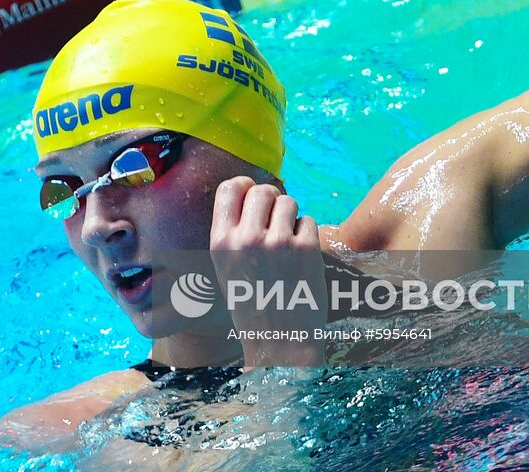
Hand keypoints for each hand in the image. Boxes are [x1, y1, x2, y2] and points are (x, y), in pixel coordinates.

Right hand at [209, 177, 327, 366]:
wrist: (279, 342)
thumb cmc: (252, 304)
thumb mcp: (227, 268)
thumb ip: (234, 232)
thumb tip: (250, 192)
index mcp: (221, 243)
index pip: (230, 188)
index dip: (245, 186)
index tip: (253, 194)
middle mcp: (246, 240)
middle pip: (263, 190)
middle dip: (272, 199)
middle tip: (277, 217)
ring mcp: (278, 244)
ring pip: (288, 202)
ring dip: (291, 216)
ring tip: (289, 240)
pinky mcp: (306, 249)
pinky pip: (308, 220)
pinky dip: (307, 233)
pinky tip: (302, 255)